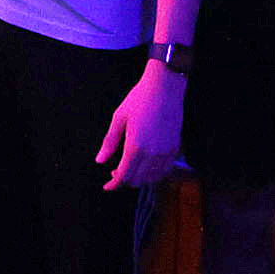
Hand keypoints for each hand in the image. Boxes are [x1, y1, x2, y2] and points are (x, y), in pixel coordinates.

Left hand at [93, 62, 185, 189]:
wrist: (165, 86)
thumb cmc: (139, 99)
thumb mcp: (119, 118)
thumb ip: (110, 142)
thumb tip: (99, 160)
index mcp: (135, 147)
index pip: (124, 176)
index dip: (114, 184)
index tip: (107, 186)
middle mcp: (152, 154)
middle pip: (137, 180)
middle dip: (125, 181)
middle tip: (115, 173)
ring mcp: (165, 152)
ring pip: (152, 178)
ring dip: (140, 178)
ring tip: (131, 169)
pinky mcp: (175, 148)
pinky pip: (164, 170)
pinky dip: (154, 174)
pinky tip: (146, 166)